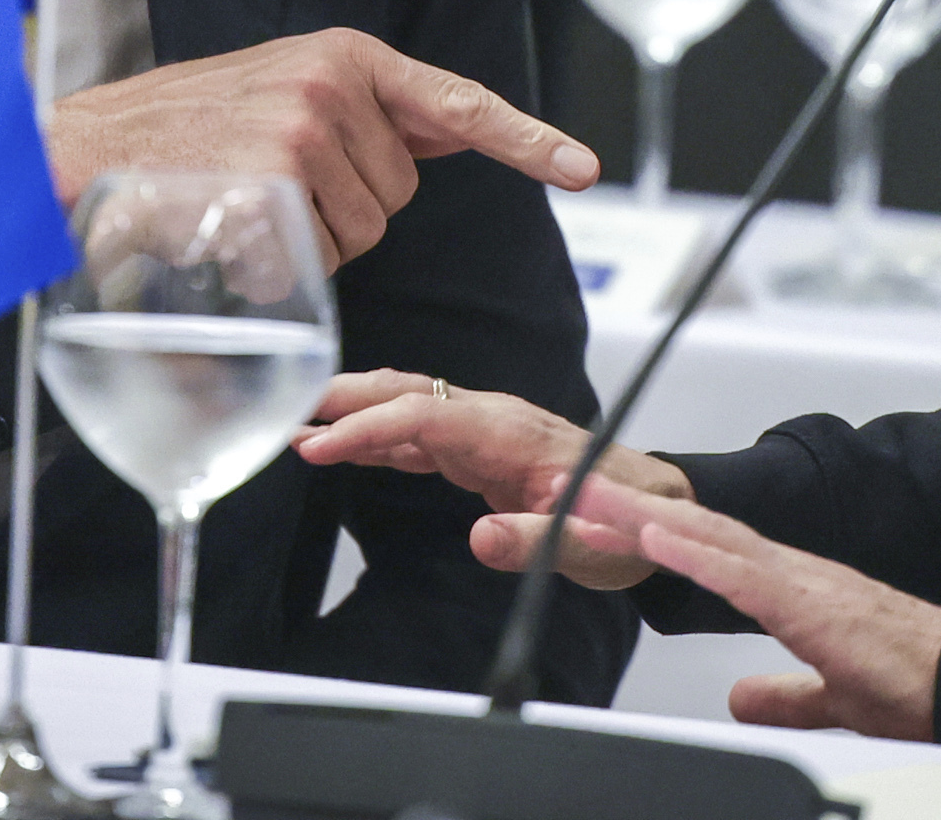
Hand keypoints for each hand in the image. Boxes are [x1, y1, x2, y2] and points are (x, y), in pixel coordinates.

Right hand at [45, 29, 598, 270]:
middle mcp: (332, 84)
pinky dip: (276, 268)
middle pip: (398, 196)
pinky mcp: (270, 180)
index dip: (525, 139)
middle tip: (271, 187)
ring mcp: (301, 130)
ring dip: (311, 243)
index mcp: (346, 56)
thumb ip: (364, 114)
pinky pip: (313, 260)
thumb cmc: (182, 132)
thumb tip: (444, 133)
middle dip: (347, 210)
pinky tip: (227, 231)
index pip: (456, 98)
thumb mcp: (280, 93)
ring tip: (244, 204)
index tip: (582, 168)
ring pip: (360, 235)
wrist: (82, 148)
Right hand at [294, 369, 688, 589]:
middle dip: (344, 398)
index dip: (367, 427)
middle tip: (280, 410)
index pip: (425, 415)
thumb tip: (480, 537)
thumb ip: (538, 540)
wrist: (661, 508)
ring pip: (408, 406)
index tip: (316, 445)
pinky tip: (340, 448)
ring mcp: (487, 429)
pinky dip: (376, 436)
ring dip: (352, 414)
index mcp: (514, 435)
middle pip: (408, 392)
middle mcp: (495, 419)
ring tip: (292, 431)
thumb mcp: (595, 548)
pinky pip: (419, 431)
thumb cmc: (632, 526)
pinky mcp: (483, 447)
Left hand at [566, 476, 940, 742]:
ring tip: (590, 500)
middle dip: (630, 508)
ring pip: (707, 538)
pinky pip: (742, 576)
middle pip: (694, 527)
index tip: (600, 521)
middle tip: (568, 487)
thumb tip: (742, 698)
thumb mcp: (830, 693)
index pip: (706, 548)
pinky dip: (695, 555)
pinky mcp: (812, 605)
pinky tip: (656, 540)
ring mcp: (801, 581)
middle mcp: (790, 570)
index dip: (651, 532)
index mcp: (792, 587)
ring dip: (644, 518)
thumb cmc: (912, 681)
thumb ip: (785, 694)